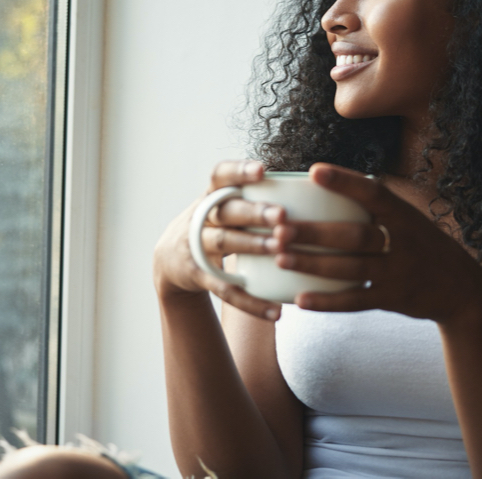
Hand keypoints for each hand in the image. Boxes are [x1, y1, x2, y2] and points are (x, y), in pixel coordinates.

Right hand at [153, 160, 288, 320]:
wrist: (169, 260)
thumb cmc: (213, 225)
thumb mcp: (222, 206)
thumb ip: (252, 198)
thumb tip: (312, 192)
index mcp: (210, 195)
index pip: (220, 176)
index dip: (239, 171)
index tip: (262, 170)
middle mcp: (201, 217)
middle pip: (226, 211)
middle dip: (254, 212)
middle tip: (281, 215)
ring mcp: (196, 246)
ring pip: (225, 243)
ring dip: (252, 245)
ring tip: (280, 249)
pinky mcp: (198, 276)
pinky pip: (225, 289)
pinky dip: (250, 301)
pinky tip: (276, 311)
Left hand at [274, 163, 481, 322]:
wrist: (461, 288)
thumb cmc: (420, 243)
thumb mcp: (407, 217)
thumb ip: (375, 204)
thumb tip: (322, 179)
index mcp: (404, 214)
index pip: (373, 193)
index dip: (344, 181)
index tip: (313, 171)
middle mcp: (403, 242)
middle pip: (354, 236)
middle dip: (315, 232)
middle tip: (279, 228)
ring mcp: (399, 272)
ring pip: (350, 269)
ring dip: (313, 263)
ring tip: (280, 258)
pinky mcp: (393, 300)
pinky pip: (356, 301)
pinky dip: (327, 302)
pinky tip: (300, 298)